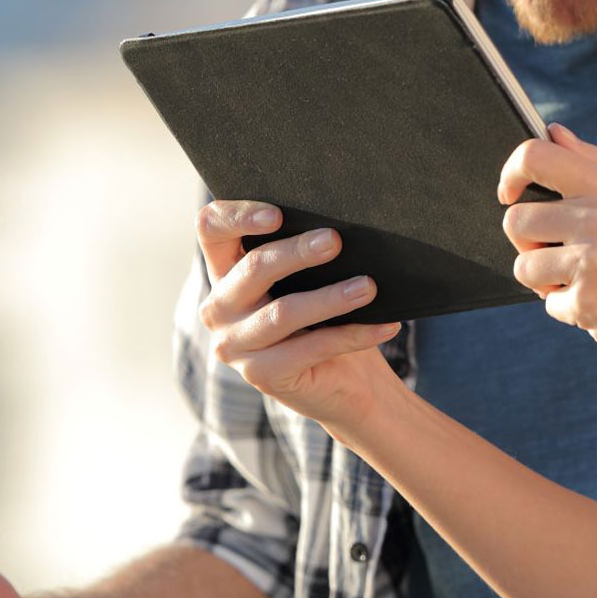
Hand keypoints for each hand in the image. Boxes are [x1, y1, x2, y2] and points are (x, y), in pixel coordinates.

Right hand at [196, 198, 402, 430]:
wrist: (344, 382)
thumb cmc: (325, 317)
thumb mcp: (308, 280)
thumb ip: (306, 253)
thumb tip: (337, 224)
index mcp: (225, 271)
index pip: (211, 229)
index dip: (238, 216)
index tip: (277, 214)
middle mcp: (219, 307)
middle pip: (252, 268)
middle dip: (297, 252)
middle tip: (334, 241)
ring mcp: (235, 345)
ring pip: (283, 312)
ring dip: (331, 298)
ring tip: (368, 287)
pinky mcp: (261, 375)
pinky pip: (311, 348)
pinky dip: (353, 335)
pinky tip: (385, 326)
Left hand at [499, 123, 596, 377]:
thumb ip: (593, 163)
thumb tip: (553, 132)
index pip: (535, 157)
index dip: (510, 172)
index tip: (510, 193)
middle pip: (515, 221)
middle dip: (528, 244)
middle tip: (559, 254)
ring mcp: (590, 261)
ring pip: (523, 266)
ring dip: (544, 281)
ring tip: (584, 282)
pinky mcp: (587, 302)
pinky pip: (547, 303)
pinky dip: (569, 310)